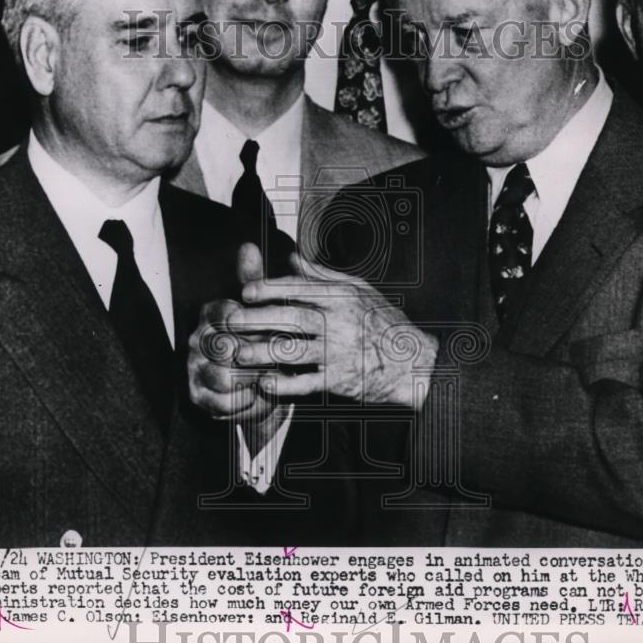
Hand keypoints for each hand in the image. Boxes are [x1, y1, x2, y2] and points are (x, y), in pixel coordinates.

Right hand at [188, 244, 279, 425]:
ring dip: (252, 380)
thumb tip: (248, 246)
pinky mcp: (197, 395)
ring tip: (268, 379)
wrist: (257, 383)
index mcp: (211, 314)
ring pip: (225, 376)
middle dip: (257, 356)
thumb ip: (254, 280)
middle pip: (228, 347)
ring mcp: (193, 367)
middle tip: (278, 360)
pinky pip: (222, 401)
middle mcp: (196, 339)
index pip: (229, 315)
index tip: (275, 332)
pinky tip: (257, 396)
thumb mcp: (262, 309)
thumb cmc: (262, 339)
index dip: (256, 326)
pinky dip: (244, 401)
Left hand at [229, 251, 438, 407]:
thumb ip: (323, 275)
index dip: (271, 289)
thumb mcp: (360, 289)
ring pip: (294, 351)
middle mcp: (339, 323)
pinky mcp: (340, 379)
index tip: (246, 291)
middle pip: (291, 317)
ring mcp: (339, 352)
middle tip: (230, 321)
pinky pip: (307, 383)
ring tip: (238, 354)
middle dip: (257, 318)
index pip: (300, 288)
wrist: (412, 362)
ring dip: (262, 352)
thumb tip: (293, 258)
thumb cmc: (384, 322)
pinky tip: (265, 383)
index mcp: (342, 297)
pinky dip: (285, 384)